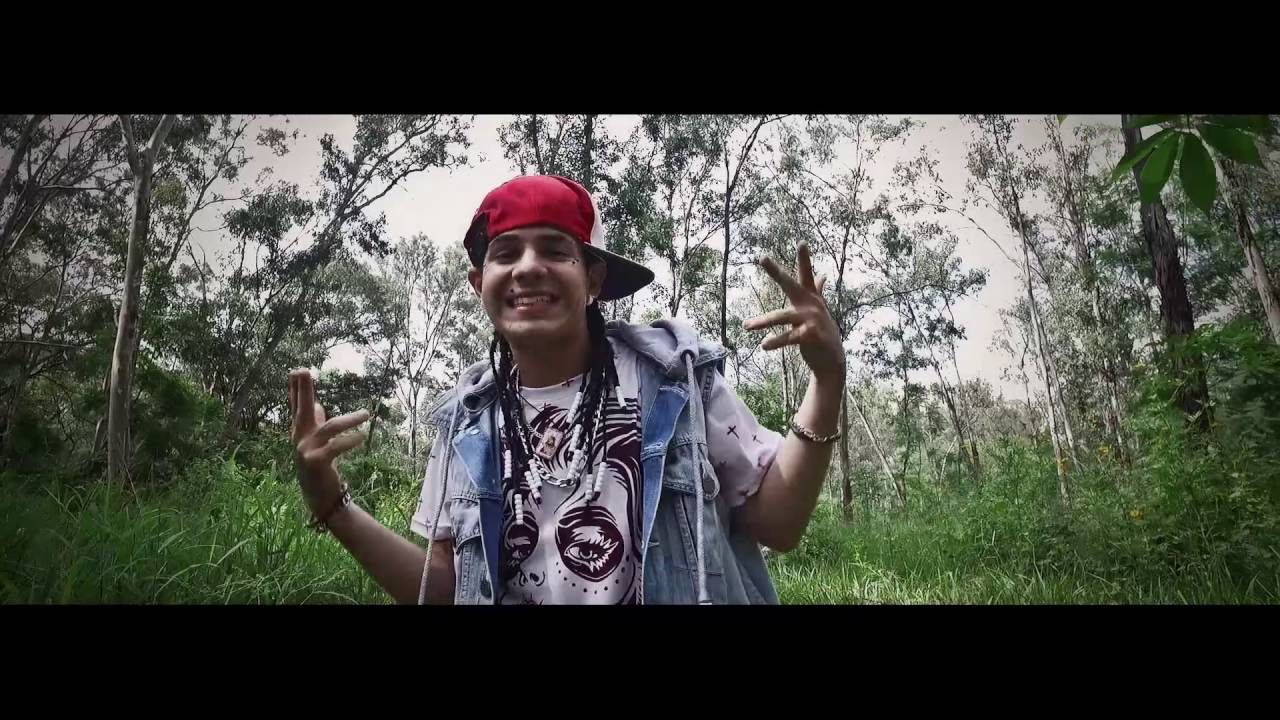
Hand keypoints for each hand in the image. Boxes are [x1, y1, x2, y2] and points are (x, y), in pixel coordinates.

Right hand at [288, 368, 368, 515]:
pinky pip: (336, 447)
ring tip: (367, 413)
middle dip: (302, 390)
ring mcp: (305, 450)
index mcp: (300, 431)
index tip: (296, 371)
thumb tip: (317, 404)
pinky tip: (363, 435)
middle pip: (301, 410)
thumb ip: (316, 423)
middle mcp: (299, 438)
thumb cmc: (320, 465)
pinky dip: (351, 440)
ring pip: (329, 428)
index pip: (296, 407)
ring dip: (350, 420)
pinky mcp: (316, 462)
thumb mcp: (317, 442)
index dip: (295, 389)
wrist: (318, 496)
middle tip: (303, 370)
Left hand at [743, 243, 844, 385]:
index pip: (806, 274)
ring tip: (746, 326)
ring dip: (762, 321)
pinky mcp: (810, 335)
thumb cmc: (821, 332)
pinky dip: (775, 341)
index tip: (802, 242)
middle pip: (790, 284)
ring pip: (781, 316)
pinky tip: (764, 345)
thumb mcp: (819, 309)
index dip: (804, 258)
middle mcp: (811, 305)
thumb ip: (817, 291)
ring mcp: (812, 319)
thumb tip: (823, 275)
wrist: (832, 359)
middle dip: (776, 271)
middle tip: (763, 258)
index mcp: (811, 298)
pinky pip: (788, 338)